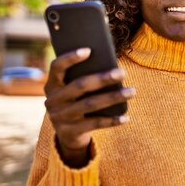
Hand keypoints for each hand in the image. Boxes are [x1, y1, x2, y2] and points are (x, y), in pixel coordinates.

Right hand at [44, 48, 134, 167]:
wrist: (68, 135)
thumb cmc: (77, 102)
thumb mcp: (73, 90)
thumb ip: (84, 78)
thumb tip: (112, 67)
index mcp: (52, 85)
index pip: (57, 67)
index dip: (70, 58)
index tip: (89, 50)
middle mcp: (53, 100)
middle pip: (80, 86)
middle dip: (103, 78)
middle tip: (123, 72)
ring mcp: (60, 117)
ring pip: (91, 104)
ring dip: (113, 97)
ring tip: (132, 91)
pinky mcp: (70, 132)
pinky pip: (95, 124)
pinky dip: (112, 120)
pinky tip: (126, 117)